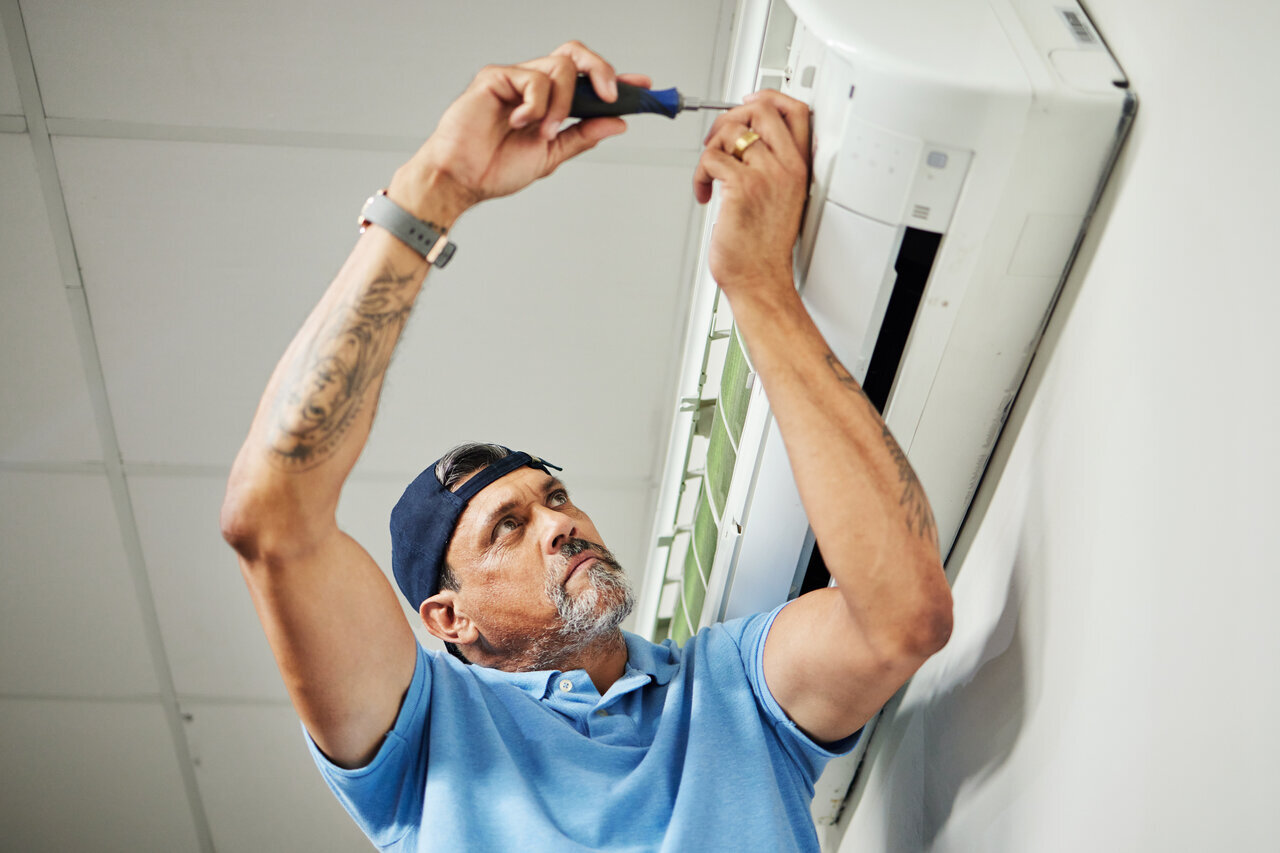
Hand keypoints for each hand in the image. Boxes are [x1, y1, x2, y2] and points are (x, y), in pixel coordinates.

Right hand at [392, 42, 651, 224]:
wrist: (462, 178)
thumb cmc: (494, 168)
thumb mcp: (551, 155)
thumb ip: (583, 136)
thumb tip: (617, 123)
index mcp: (549, 103)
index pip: (588, 81)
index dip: (616, 79)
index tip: (643, 85)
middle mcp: (534, 86)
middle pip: (576, 56)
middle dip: (601, 71)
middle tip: (611, 96)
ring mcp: (515, 79)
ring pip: (560, 67)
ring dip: (562, 104)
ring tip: (544, 131)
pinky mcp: (496, 76)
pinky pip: (533, 78)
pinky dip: (535, 104)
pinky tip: (520, 122)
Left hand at [693, 90, 810, 298]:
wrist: (760, 278)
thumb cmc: (766, 246)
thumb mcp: (785, 199)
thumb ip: (774, 167)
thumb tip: (748, 140)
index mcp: (800, 167)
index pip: (797, 111)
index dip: (769, 97)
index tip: (749, 102)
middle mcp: (786, 167)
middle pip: (761, 108)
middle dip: (730, 116)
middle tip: (717, 139)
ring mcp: (765, 175)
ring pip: (729, 132)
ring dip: (710, 150)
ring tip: (709, 175)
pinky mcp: (741, 188)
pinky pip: (710, 158)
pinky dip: (699, 175)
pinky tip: (704, 193)